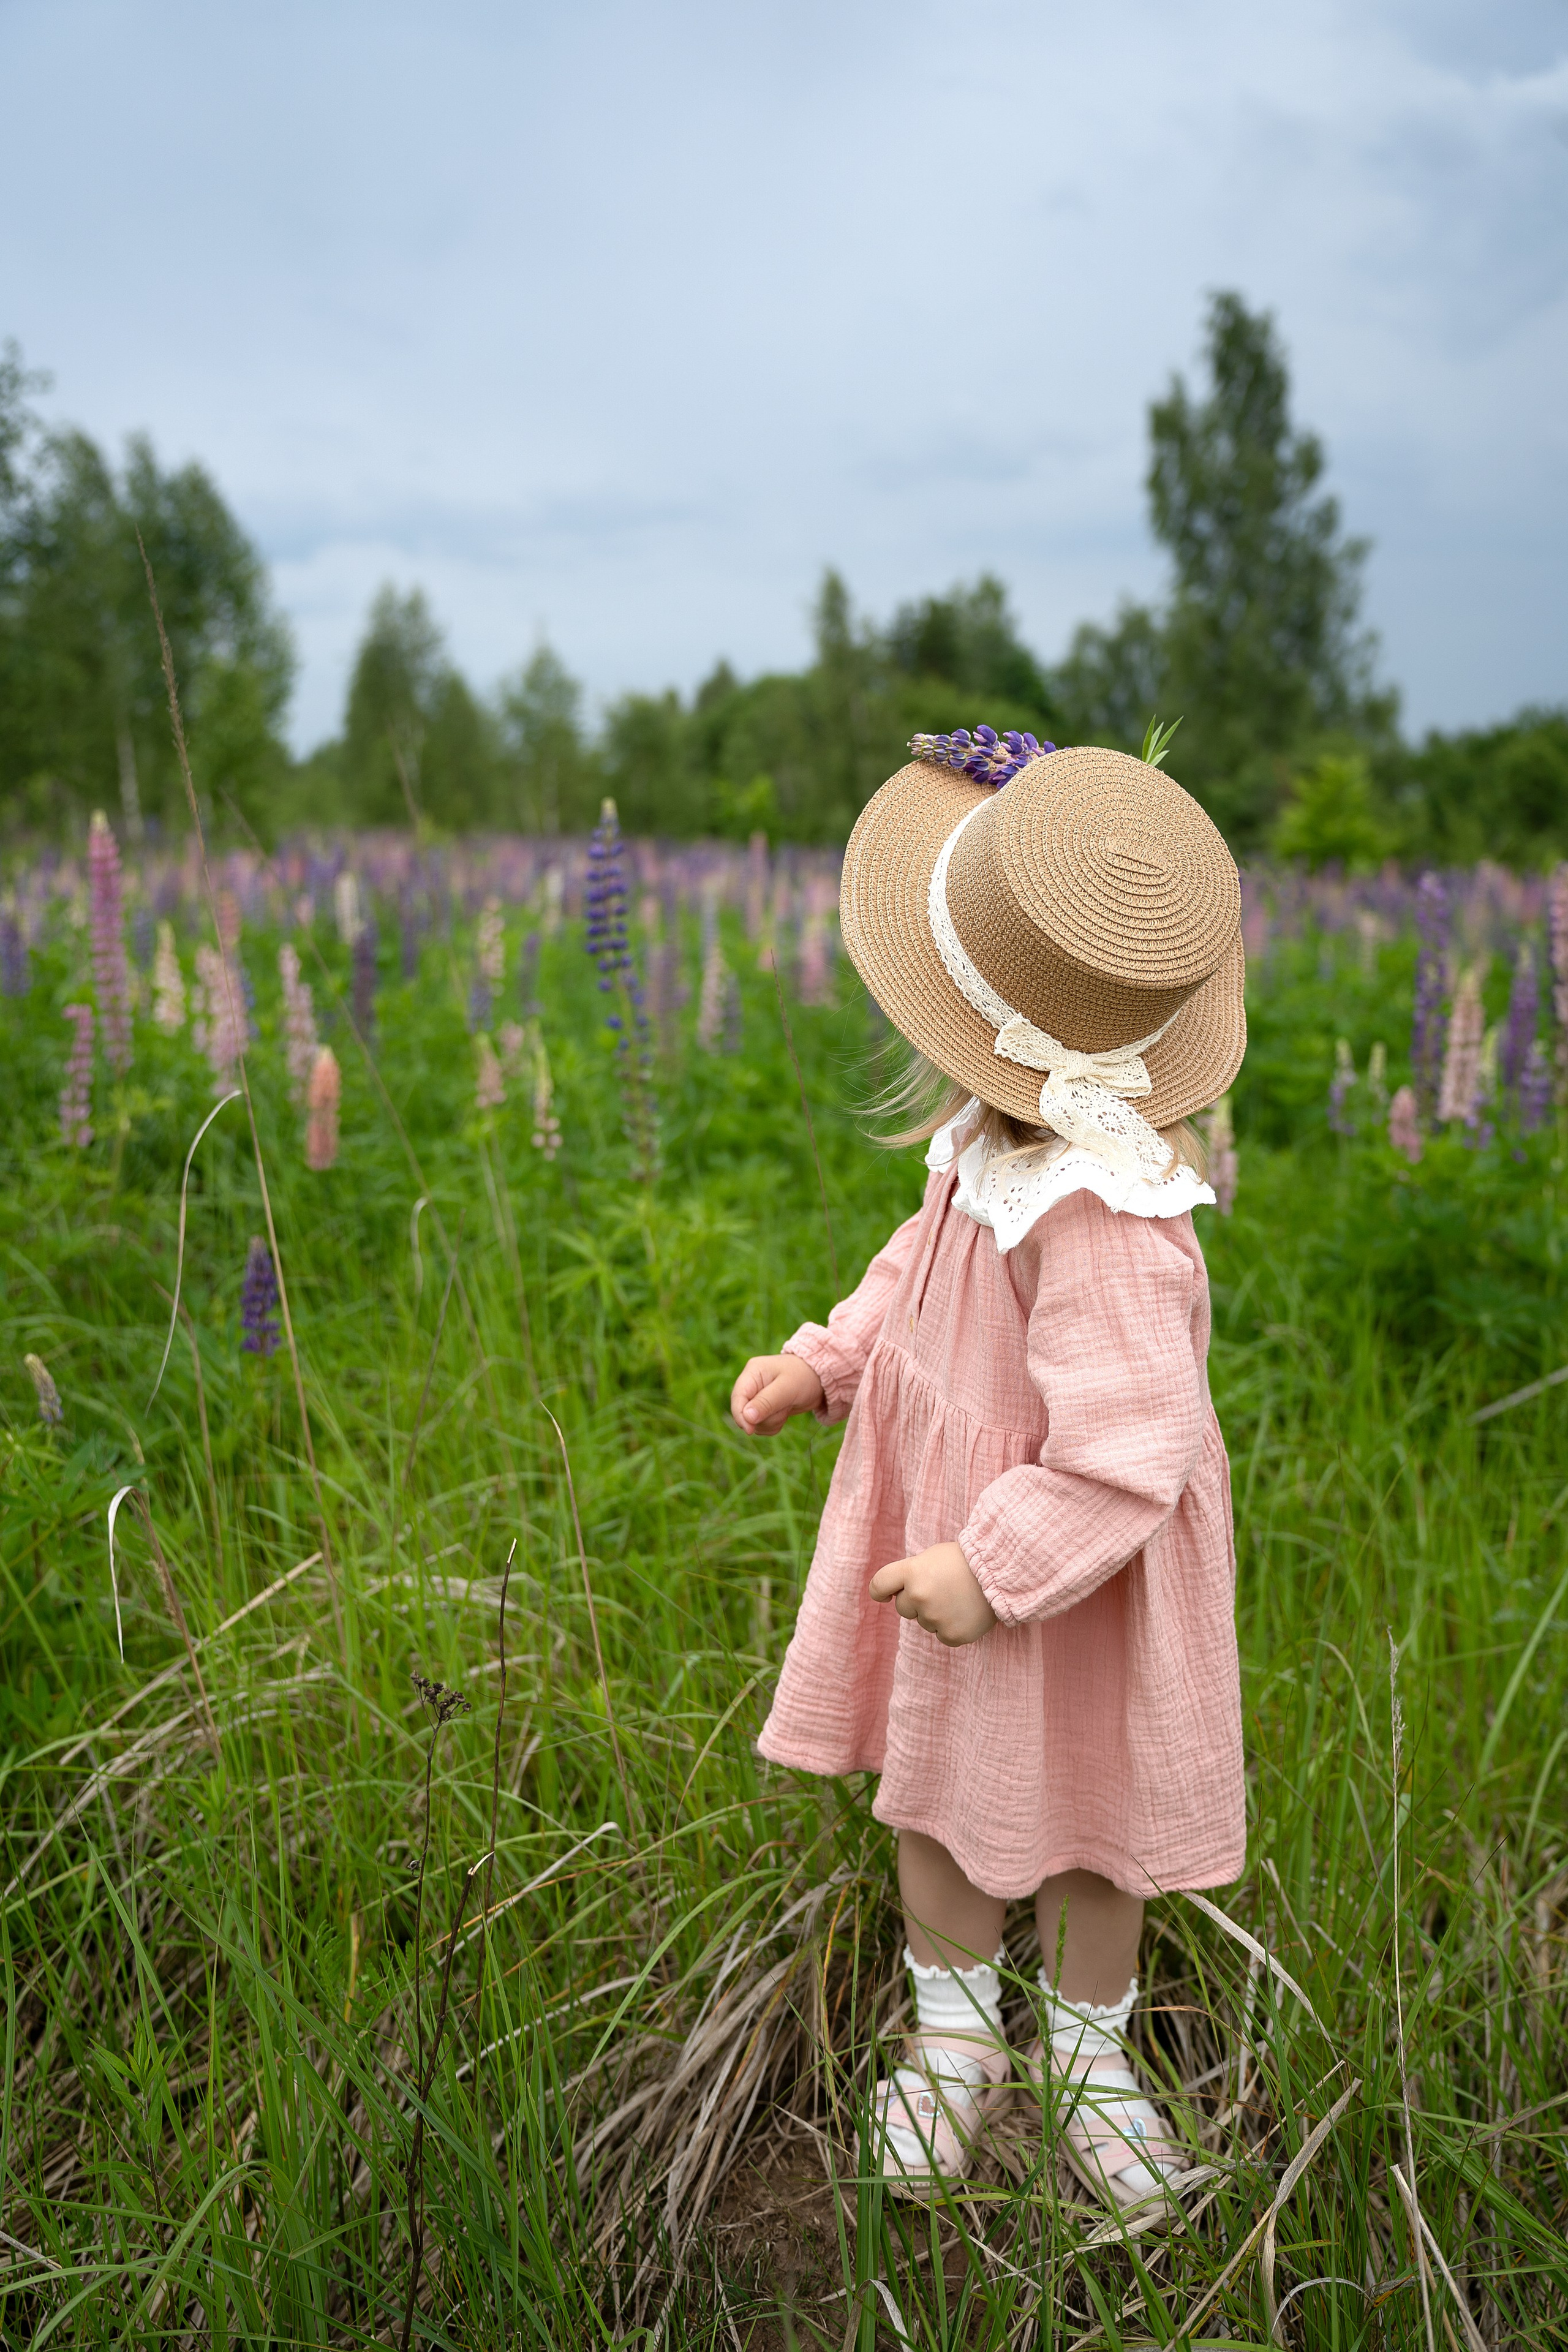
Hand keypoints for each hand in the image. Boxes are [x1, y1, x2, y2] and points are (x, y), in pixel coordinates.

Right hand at [730, 1352, 825, 1434]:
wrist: (820, 1379)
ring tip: (787, 1407)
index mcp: (753, 1372)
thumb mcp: (787, 1389)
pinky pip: (762, 1426)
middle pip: (744, 1412)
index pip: (737, 1397)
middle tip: (783, 1408)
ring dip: (772, 1421)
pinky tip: (785, 1412)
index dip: (740, 1415)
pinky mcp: (764, 1409)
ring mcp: (757, 1397)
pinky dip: (774, 1424)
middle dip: (764, 1417)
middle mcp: (751, 1384)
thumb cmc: (804, 1377)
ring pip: (754, 1422)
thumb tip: (747, 1417)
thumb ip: (766, 1402)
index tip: (750, 1430)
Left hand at [868, 1541, 996, 1646]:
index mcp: (911, 1571)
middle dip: (916, 1601)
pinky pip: (943, 1636)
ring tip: (959, 1598)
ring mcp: (935, 1617)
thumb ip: (913, 1574)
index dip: (881, 1592)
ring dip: (936, 1614)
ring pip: (924, 1622)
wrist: (1002, 1570)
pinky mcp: (953, 1635)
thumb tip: (900, 1594)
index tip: (886, 1596)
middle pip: (903, 1608)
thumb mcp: (933, 1556)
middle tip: (942, 1589)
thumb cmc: (966, 1560)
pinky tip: (966, 1612)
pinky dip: (952, 1627)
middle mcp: (919, 1595)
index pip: (879, 1585)